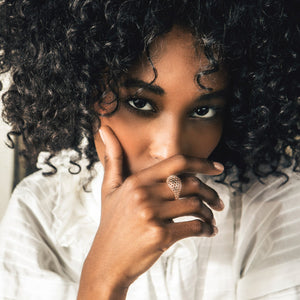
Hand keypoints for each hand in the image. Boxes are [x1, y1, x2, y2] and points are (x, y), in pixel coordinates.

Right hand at [77, 126, 223, 298]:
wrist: (107, 262)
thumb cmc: (112, 224)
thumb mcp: (109, 189)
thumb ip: (113, 159)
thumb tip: (104, 129)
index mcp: (136, 181)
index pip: (177, 163)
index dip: (202, 163)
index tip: (218, 168)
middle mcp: (144, 195)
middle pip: (191, 184)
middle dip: (211, 193)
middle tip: (218, 202)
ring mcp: (152, 215)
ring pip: (195, 205)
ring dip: (209, 213)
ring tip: (211, 219)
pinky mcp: (160, 236)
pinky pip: (193, 227)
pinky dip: (206, 229)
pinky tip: (207, 231)